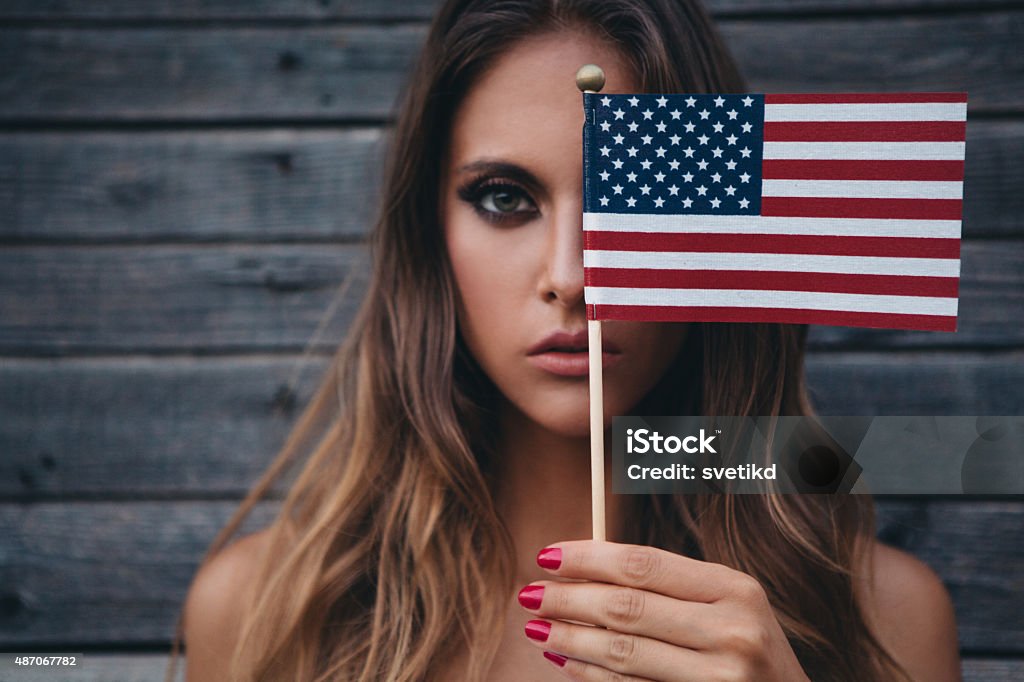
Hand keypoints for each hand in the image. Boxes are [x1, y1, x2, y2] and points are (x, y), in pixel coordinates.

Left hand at [517, 540, 809, 680]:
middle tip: (529, 593)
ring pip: (623, 652)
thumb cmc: (749, 648)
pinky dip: (591, 674)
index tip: (547, 554)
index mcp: (735, 588)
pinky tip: (566, 661)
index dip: (588, 558)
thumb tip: (585, 568)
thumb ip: (670, 585)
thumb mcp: (728, 603)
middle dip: (568, 599)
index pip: (644, 564)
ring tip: (537, 628)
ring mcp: (720, 677)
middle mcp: (732, 630)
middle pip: (628, 607)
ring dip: (570, 639)